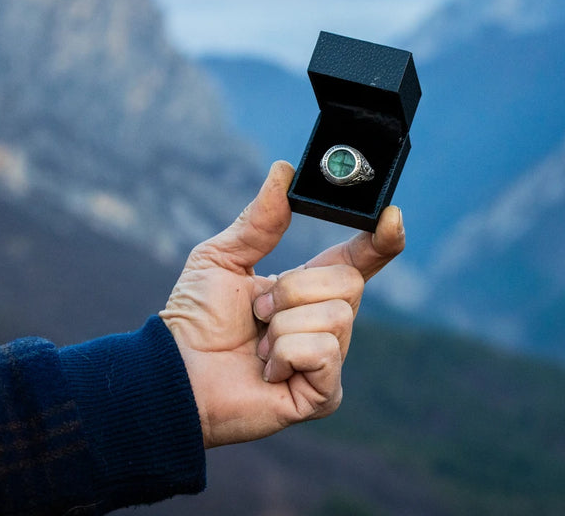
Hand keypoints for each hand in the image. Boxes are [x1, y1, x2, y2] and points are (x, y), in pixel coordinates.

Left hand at [159, 160, 404, 447]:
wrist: (173, 374)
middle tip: (258, 312)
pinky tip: (267, 372)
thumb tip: (284, 169)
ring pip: (336, 316)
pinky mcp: (323, 394)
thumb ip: (259, 219)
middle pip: (348, 282)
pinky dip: (285, 354)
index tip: (391, 216)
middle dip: (293, 289)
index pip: (361, 259)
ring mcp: (328, 360)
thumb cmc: (195, 320)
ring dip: (281, 326)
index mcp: (310, 288)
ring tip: (257, 347)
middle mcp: (327, 322)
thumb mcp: (222, 257)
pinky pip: (323, 353)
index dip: (382, 238)